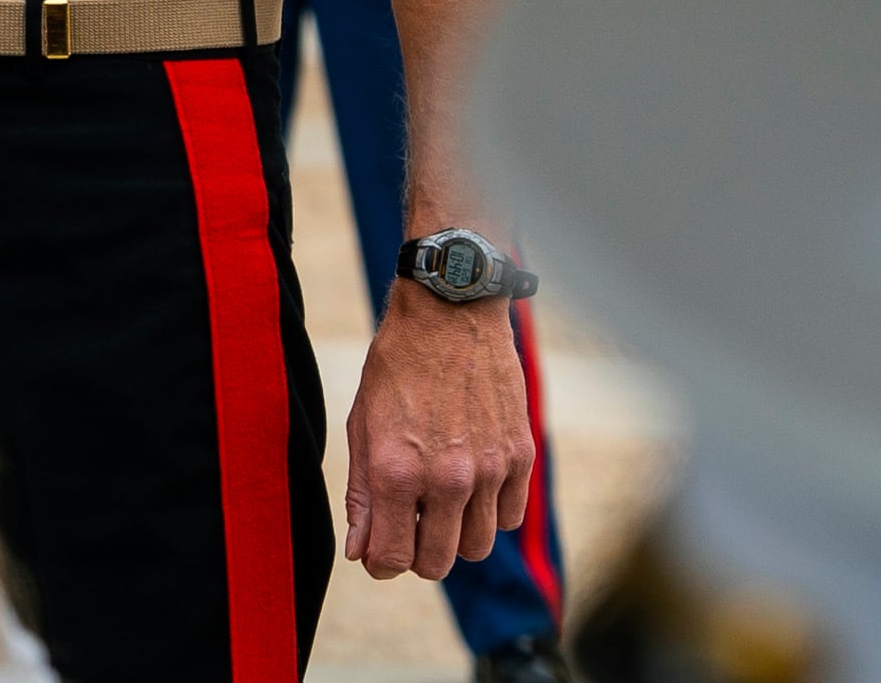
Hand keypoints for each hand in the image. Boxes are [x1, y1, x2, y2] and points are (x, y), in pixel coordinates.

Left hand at [344, 291, 532, 579]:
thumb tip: (361, 552)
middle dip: (418, 557)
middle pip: (437, 563)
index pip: (393, 558)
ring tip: (440, 505)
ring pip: (477, 547)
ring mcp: (489, 469)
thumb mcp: (363, 426)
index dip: (382, 564)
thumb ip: (362, 495)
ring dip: (455, 537)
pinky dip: (490, 514)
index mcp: (397, 470)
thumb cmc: (397, 367)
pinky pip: (509, 518)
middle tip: (409, 530)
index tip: (379, 555)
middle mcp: (447, 477)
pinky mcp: (519, 457)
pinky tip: (472, 488)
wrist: (450, 315)